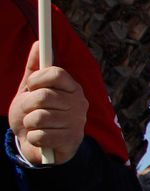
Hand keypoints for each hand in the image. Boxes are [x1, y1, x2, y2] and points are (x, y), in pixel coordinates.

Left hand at [9, 41, 88, 164]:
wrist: (39, 145)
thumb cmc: (35, 114)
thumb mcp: (31, 91)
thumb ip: (34, 69)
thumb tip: (38, 44)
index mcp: (72, 88)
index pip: (57, 73)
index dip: (38, 78)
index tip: (30, 86)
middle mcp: (79, 104)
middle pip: (44, 96)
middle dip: (28, 105)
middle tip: (31, 110)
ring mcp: (77, 123)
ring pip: (39, 117)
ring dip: (29, 123)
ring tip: (35, 126)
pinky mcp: (71, 141)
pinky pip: (40, 135)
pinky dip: (33, 138)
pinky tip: (40, 139)